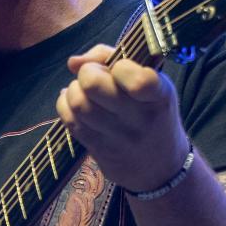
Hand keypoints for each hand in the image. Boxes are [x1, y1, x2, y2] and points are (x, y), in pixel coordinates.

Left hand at [56, 44, 188, 192]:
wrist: (160, 166)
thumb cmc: (153, 112)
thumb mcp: (151, 81)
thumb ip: (113, 58)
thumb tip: (73, 62)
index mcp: (159, 95)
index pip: (137, 81)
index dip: (119, 67)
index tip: (120, 68)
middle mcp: (139, 118)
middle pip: (92, 84)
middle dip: (87, 73)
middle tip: (94, 77)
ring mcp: (117, 136)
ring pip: (77, 103)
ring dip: (73, 90)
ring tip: (84, 91)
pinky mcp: (98, 149)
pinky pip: (69, 121)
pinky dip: (65, 105)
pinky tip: (75, 104)